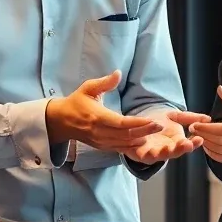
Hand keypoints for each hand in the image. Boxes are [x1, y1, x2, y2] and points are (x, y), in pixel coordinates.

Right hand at [46, 71, 161, 150]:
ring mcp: (100, 141)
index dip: (138, 123)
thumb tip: (118, 73)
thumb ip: (104, 82)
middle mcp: (99, 132)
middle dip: (145, 131)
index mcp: (97, 117)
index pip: (121, 123)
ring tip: (155, 132)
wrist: (61, 121)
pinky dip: (132, 146)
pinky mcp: (101, 146)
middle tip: (160, 126)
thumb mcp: (88, 88)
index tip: (153, 120)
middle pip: (126, 135)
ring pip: (124, 143)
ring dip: (141, 139)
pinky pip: (119, 148)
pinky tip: (144, 140)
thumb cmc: (77, 102)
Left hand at [123, 113, 203, 163]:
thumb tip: (208, 118)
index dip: (193, 143)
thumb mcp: (176, 117)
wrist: (140, 122)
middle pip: (174, 152)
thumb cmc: (160, 121)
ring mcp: (152, 153)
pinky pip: (141, 154)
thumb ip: (191, 118)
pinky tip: (147, 143)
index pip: (188, 145)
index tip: (200, 138)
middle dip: (180, 149)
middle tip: (187, 145)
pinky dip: (144, 151)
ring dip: (163, 153)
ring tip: (167, 148)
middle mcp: (166, 150)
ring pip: (158, 156)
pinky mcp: (138, 153)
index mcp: (177, 143)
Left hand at [172, 86, 221, 163]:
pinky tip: (208, 147)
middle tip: (192, 129)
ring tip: (198, 136)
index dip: (206, 128)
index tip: (195, 123)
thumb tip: (220, 89)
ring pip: (220, 152)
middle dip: (203, 135)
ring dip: (206, 145)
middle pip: (219, 141)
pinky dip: (214, 155)